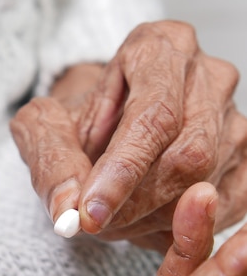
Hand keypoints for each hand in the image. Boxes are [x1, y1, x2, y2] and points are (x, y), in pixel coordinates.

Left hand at [11, 20, 246, 251]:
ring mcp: (235, 116)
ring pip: (205, 185)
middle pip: (188, 154)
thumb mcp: (46, 126)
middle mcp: (208, 76)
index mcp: (160, 47)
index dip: (122, 172)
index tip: (89, 214)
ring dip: (151, 219)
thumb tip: (67, 210)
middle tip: (94, 223)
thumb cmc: (80, 117)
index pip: (154, 115)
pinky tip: (145, 221)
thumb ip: (51, 161)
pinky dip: (180, 227)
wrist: (109, 121)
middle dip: (135, 203)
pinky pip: (224, 206)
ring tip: (113, 217)